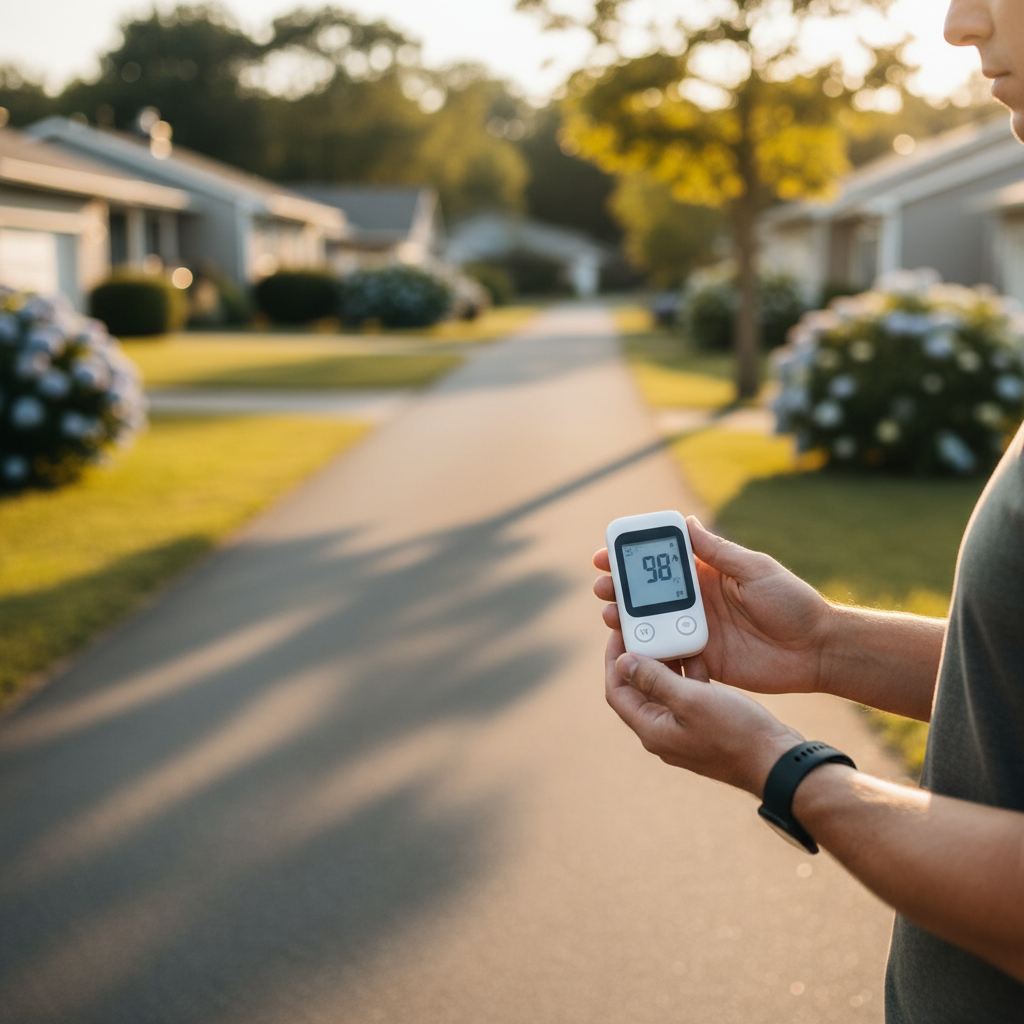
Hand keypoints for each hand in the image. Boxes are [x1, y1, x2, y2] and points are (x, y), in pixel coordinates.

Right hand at [594, 517, 834, 694]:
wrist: (817, 650)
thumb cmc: (793, 603)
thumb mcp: (755, 569)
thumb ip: (718, 551)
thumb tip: (687, 522)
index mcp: (708, 575)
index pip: (663, 562)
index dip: (633, 556)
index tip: (608, 553)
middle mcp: (697, 601)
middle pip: (648, 593)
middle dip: (619, 588)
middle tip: (601, 587)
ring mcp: (697, 630)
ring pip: (651, 623)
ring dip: (627, 618)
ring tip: (610, 614)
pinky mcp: (702, 659)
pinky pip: (668, 654)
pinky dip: (647, 650)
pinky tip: (630, 647)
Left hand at [605, 631, 802, 796]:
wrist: (777, 761)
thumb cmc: (736, 733)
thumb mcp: (691, 700)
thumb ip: (654, 680)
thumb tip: (621, 662)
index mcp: (652, 730)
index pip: (617, 691)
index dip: (614, 660)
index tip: (620, 633)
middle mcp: (663, 732)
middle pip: (638, 688)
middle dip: (639, 658)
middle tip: (642, 628)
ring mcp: (684, 730)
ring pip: (665, 689)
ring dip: (666, 662)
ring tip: (668, 632)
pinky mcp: (705, 725)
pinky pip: (688, 694)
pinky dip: (689, 673)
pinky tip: (698, 651)